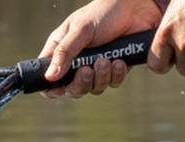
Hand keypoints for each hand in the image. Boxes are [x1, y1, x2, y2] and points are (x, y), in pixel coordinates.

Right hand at [40, 0, 162, 97]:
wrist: (135, 8)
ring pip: (93, 88)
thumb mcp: (79, 30)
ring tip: (106, 60)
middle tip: (86, 70)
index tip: (60, 89)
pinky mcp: (114, 70)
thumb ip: (64, 53)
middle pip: (72, 89)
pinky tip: (119, 61)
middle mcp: (76, 63)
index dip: (52, 89)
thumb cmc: (102, 13)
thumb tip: (50, 77)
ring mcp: (95, 68)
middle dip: (80, 84)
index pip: (48, 78)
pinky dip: (116, 75)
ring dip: (100, 78)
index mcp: (60, 52)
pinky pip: (112, 83)